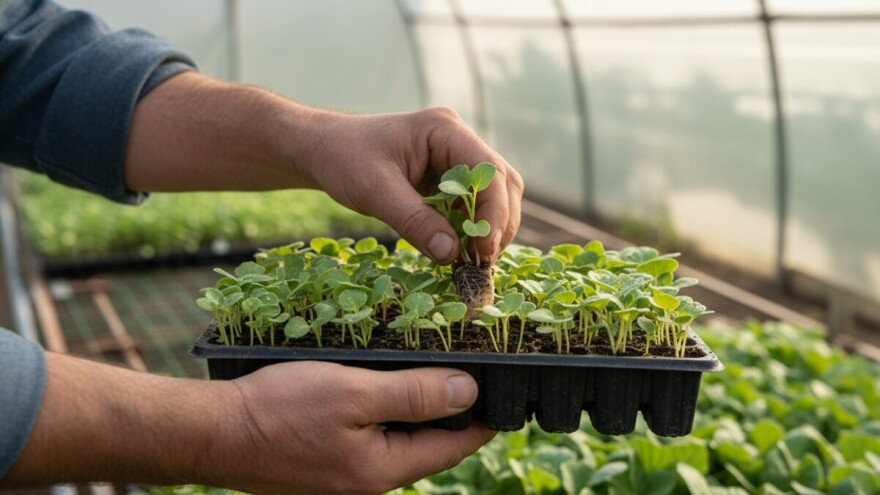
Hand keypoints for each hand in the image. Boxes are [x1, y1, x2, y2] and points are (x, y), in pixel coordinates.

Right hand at [216, 362, 495, 494]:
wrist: (216, 432)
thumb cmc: (281, 409)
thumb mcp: (354, 393)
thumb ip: (414, 394)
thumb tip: (470, 391)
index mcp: (385, 470)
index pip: (455, 446)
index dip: (483, 417)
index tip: (504, 387)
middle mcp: (372, 483)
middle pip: (431, 445)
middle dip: (453, 410)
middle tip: (470, 367)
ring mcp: (349, 478)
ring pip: (403, 441)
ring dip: (419, 408)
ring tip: (431, 370)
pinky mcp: (330, 466)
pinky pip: (375, 439)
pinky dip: (388, 413)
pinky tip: (384, 387)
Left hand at [302, 108, 523, 263]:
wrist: (322, 150)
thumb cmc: (344, 158)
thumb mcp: (375, 190)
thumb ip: (414, 221)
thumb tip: (452, 254)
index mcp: (444, 130)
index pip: (489, 172)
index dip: (494, 213)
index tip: (482, 250)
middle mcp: (458, 141)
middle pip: (502, 184)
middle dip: (498, 225)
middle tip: (482, 262)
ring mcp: (455, 161)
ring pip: (493, 198)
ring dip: (488, 231)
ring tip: (472, 262)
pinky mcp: (447, 182)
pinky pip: (471, 208)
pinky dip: (470, 232)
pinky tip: (459, 253)